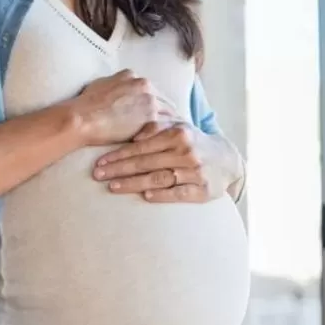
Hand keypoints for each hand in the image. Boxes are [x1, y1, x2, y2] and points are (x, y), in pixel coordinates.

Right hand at [67, 69, 173, 146]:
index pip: (150, 90)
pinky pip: (164, 126)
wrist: (82, 118)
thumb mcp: (101, 85)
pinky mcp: (150, 118)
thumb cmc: (85, 104)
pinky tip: (166, 142)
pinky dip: (165, 133)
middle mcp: (144, 85)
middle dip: (165, 113)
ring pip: (167, 113)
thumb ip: (116, 86)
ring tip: (173, 136)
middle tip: (171, 126)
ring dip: (169, 124)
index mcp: (132, 76)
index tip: (156, 112)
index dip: (153, 102)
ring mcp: (149, 100)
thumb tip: (118, 90)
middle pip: (163, 100)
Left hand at [93, 122, 243, 202]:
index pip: (142, 145)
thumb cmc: (194, 143)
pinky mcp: (202, 190)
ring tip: (112, 186)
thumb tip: (133, 132)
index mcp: (178, 133)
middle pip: (146, 162)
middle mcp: (186, 151)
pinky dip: (161, 194)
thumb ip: (156, 128)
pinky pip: (178, 193)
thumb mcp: (178, 129)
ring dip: (133, 183)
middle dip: (119, 169)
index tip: (100, 161)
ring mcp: (194, 171)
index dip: (119, 154)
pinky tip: (145, 196)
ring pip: (158, 178)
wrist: (227, 160)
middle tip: (98, 175)